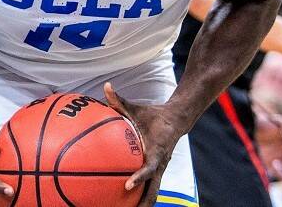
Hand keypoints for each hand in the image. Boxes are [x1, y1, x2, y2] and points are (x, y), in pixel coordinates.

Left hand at [104, 82, 181, 206]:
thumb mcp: (135, 108)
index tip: (127, 186)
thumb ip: (119, 100)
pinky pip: (149, 187)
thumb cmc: (151, 115)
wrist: (175, 120)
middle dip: (144, 204)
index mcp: (156, 151)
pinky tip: (127, 205)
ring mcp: (159, 170)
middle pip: (153, 191)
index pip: (148, 168)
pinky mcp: (157, 172)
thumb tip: (106, 86)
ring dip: (144, 205)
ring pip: (153, 193)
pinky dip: (141, 198)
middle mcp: (159, 164)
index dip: (139, 178)